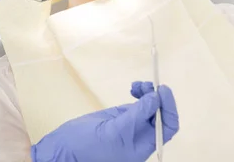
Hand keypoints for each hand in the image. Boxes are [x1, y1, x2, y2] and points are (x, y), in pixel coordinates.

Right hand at [31, 81, 178, 161]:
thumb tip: (155, 98)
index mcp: (144, 145)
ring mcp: (131, 126)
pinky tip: (133, 89)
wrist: (65, 150)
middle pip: (160, 114)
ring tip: (137, 85)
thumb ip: (135, 115)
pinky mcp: (121, 118)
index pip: (167, 126)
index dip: (168, 107)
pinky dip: (139, 94)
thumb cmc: (88, 146)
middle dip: (157, 97)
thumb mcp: (113, 131)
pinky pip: (137, 105)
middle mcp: (141, 136)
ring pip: (149, 106)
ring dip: (148, 93)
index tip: (162, 90)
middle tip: (146, 84)